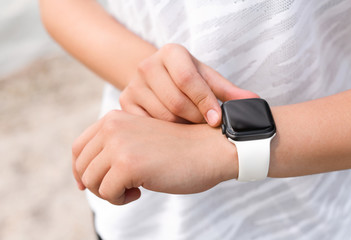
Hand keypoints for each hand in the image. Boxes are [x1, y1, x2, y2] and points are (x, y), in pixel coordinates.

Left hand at [72, 110, 237, 204]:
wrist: (210, 149)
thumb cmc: (178, 149)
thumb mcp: (139, 139)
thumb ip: (113, 148)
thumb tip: (82, 179)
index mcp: (114, 119)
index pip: (78, 148)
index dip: (80, 170)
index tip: (90, 185)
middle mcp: (112, 127)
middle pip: (82, 168)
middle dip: (99, 185)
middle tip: (124, 187)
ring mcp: (119, 144)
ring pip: (91, 182)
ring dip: (111, 192)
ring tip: (134, 188)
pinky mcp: (128, 164)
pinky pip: (107, 193)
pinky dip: (121, 199)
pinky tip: (141, 191)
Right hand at [119, 43, 257, 126]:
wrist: (156, 78)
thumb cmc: (187, 78)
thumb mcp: (207, 78)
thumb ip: (228, 91)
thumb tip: (254, 103)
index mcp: (171, 53)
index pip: (188, 79)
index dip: (204, 102)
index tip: (216, 120)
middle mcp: (148, 66)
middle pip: (175, 102)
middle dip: (195, 118)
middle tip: (204, 126)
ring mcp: (133, 85)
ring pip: (163, 118)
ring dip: (182, 128)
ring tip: (191, 128)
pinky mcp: (124, 103)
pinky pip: (148, 126)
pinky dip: (165, 134)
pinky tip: (174, 132)